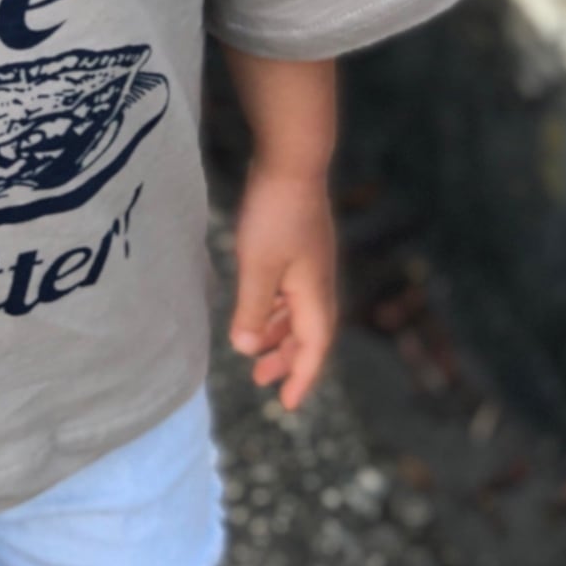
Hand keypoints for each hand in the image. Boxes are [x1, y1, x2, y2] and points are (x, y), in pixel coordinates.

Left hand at [228, 162, 338, 412]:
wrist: (292, 161)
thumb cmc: (275, 213)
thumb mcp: (257, 266)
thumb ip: (252, 309)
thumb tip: (246, 349)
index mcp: (314, 293)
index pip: (314, 348)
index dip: (302, 378)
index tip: (286, 404)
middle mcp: (318, 283)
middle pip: (309, 334)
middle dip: (288, 361)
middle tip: (262, 381)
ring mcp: (310, 265)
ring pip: (298, 313)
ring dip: (279, 335)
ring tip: (255, 352)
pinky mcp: (299, 249)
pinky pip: (290, 293)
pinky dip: (274, 309)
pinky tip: (256, 309)